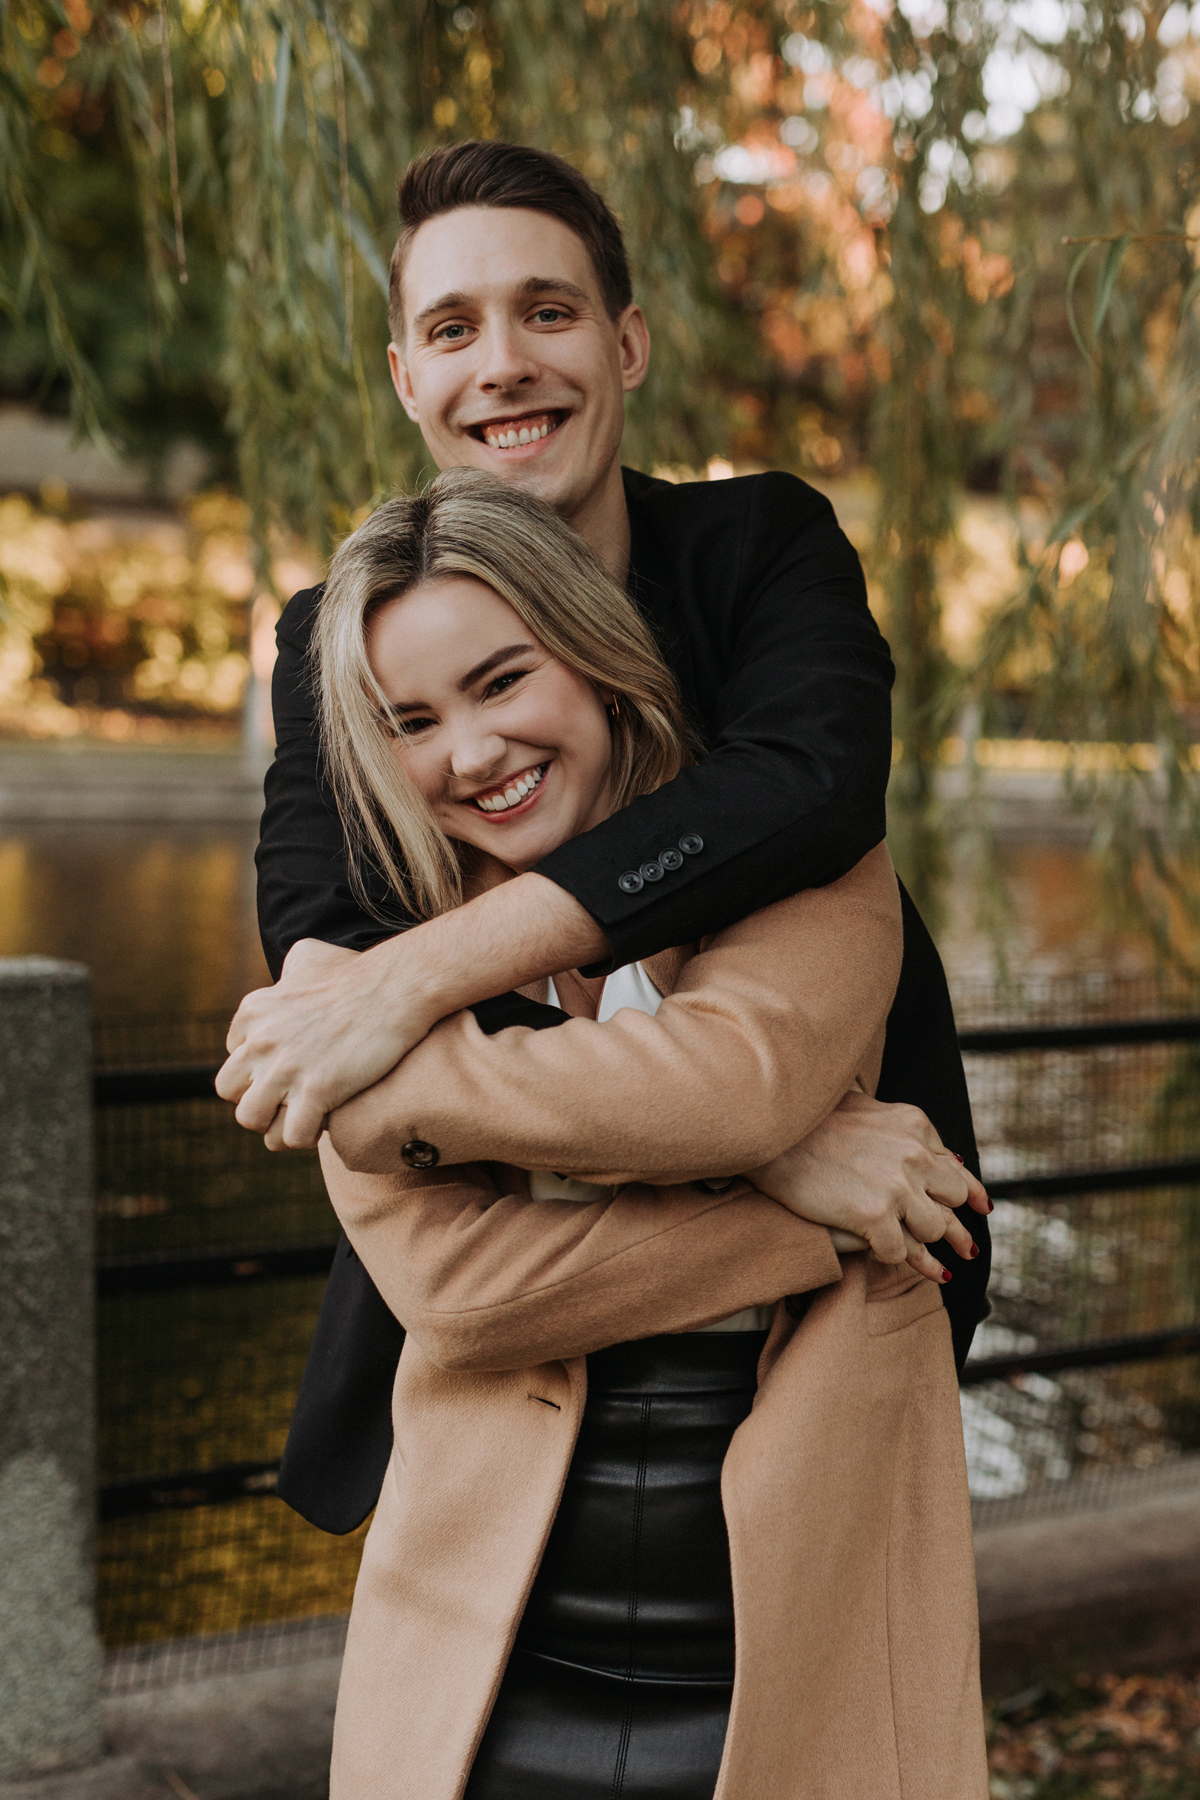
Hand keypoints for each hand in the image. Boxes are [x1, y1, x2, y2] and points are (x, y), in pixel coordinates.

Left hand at [217, 874, 607, 1149]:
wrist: (396, 987)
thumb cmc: (359, 971)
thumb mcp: (309, 955)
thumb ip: (287, 970)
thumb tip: (288, 977)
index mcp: (254, 1011)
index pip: (232, 1057)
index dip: (258, 1071)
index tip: (285, 1072)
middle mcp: (260, 1040)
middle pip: (229, 1090)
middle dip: (256, 1099)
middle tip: (288, 1099)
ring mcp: (285, 1067)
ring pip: (250, 1119)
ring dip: (274, 1124)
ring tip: (303, 1118)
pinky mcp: (316, 1090)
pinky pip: (291, 1135)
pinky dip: (306, 1136)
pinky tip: (326, 1121)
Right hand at [749, 1090, 989, 1283]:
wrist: (769, 1132)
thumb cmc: (806, 1119)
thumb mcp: (863, 1107)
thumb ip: (901, 1128)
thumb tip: (943, 1153)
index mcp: (914, 1125)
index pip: (955, 1167)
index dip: (970, 1192)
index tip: (982, 1209)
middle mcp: (914, 1154)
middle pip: (952, 1201)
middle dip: (954, 1226)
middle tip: (966, 1250)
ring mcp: (897, 1187)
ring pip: (931, 1230)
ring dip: (922, 1244)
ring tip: (931, 1264)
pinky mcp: (874, 1217)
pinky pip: (897, 1252)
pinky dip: (892, 1257)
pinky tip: (887, 1258)